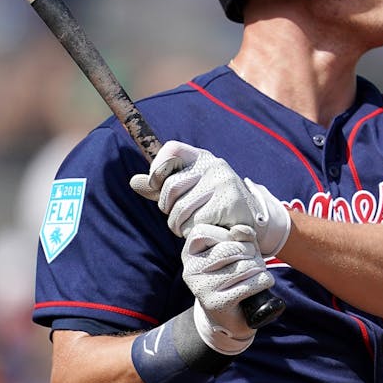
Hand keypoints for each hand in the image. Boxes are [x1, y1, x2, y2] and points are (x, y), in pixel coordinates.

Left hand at [131, 140, 291, 255]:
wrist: (248, 223)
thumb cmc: (210, 205)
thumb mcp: (186, 192)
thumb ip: (160, 187)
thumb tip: (134, 182)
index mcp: (202, 158)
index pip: (171, 149)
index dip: (158, 168)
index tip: (158, 187)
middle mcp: (214, 165)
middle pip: (170, 187)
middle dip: (167, 208)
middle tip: (177, 216)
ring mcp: (223, 182)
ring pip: (180, 209)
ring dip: (178, 225)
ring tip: (189, 226)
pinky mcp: (228, 203)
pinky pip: (194, 222)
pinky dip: (192, 232)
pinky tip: (203, 231)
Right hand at [181, 223, 274, 353]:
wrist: (229, 317)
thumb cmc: (233, 276)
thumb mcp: (236, 250)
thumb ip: (240, 236)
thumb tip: (240, 230)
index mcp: (189, 254)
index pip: (204, 231)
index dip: (227, 234)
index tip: (236, 245)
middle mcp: (191, 271)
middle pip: (230, 248)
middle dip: (251, 252)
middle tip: (254, 261)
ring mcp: (203, 288)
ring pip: (245, 266)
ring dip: (260, 267)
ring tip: (256, 273)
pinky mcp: (218, 304)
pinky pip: (253, 282)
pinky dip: (264, 281)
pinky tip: (261, 284)